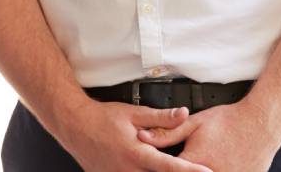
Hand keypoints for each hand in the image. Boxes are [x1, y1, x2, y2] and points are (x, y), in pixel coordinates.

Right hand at [56, 99, 214, 171]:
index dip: (190, 170)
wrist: (74, 125)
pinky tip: (144, 167)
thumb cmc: (101, 119)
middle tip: (193, 168)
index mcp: (137, 153)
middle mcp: (128, 170)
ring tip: (166, 165)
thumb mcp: (133, 113)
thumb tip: (182, 114)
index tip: (206, 171)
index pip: (170, 166)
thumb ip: (160, 117)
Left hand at [139, 101, 280, 171]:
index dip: (163, 169)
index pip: (170, 171)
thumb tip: (143, 137)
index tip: (161, 167)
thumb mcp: (194, 123)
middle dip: (180, 170)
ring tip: (205, 162)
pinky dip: (219, 171)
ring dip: (199, 171)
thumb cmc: (229, 121)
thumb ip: (167, 133)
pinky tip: (217, 165)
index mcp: (193, 160)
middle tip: (182, 162)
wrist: (261, 123)